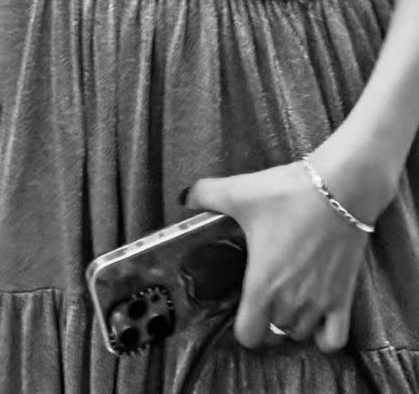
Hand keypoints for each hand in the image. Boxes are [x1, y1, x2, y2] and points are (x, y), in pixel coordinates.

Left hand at [187, 151, 379, 353]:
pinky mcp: (344, 296)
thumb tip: (185, 198)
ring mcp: (320, 303)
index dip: (242, 328)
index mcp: (262, 284)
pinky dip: (324, 336)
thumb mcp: (238, 191)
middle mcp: (291, 301)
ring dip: (291, 324)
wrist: (339, 189)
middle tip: (262, 297)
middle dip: (265, 320)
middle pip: (274, 334)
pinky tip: (316, 318)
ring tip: (284, 300)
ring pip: (301, 334)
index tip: (241, 309)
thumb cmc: (289, 194)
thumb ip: (205, 195)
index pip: (248, 335)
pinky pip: (335, 338)